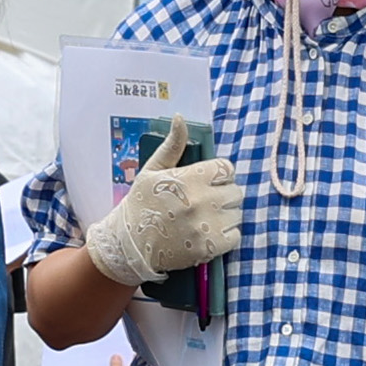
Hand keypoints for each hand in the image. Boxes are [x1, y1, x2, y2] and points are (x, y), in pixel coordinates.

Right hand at [77, 141, 242, 288]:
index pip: (226, 168)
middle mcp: (203, 200)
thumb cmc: (140, 205)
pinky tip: (205, 234)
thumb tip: (179, 118)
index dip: (218, 175)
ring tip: (203, 220)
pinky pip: (234, 236)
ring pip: (236, 214)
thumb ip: (172, 145)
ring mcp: (208, 225)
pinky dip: (224, 237)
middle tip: (204, 203)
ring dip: (224, 217)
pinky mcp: (210, 247)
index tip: (206, 182)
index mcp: (191, 177)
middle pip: (235, 192)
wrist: (128, 245)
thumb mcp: (152, 170)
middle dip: (223, 195)